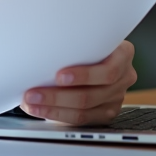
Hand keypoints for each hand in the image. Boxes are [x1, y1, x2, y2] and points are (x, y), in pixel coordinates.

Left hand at [19, 41, 136, 125]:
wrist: (94, 54)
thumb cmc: (86, 43)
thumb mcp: (87, 36)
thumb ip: (75, 40)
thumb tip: (40, 44)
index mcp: (123, 54)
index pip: (108, 69)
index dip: (84, 75)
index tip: (59, 76)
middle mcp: (124, 77)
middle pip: (92, 94)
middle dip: (57, 95)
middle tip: (34, 93)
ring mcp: (116, 97)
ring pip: (84, 109)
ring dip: (53, 107)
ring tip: (32, 102)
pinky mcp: (106, 112)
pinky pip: (81, 119)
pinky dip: (57, 114)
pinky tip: (41, 109)